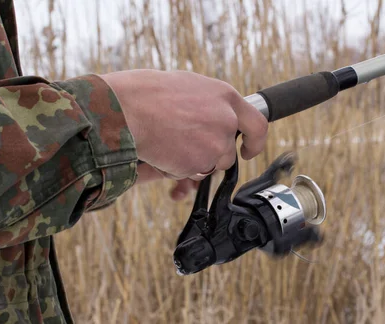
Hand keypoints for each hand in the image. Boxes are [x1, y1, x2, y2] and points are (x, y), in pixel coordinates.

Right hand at [99, 69, 268, 199]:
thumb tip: (217, 119)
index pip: (258, 124)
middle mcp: (226, 121)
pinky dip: (177, 169)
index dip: (255, 142)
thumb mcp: (190, 87)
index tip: (248, 151)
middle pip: (228, 153)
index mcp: (226, 97)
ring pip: (210, 165)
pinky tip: (163, 152)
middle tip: (187, 147)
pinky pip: (191, 174)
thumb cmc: (150, 94)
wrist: (127, 109)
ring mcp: (215, 143)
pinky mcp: (200, 163)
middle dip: (211, 157)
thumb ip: (211, 105)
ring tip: (169, 143)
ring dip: (193, 162)